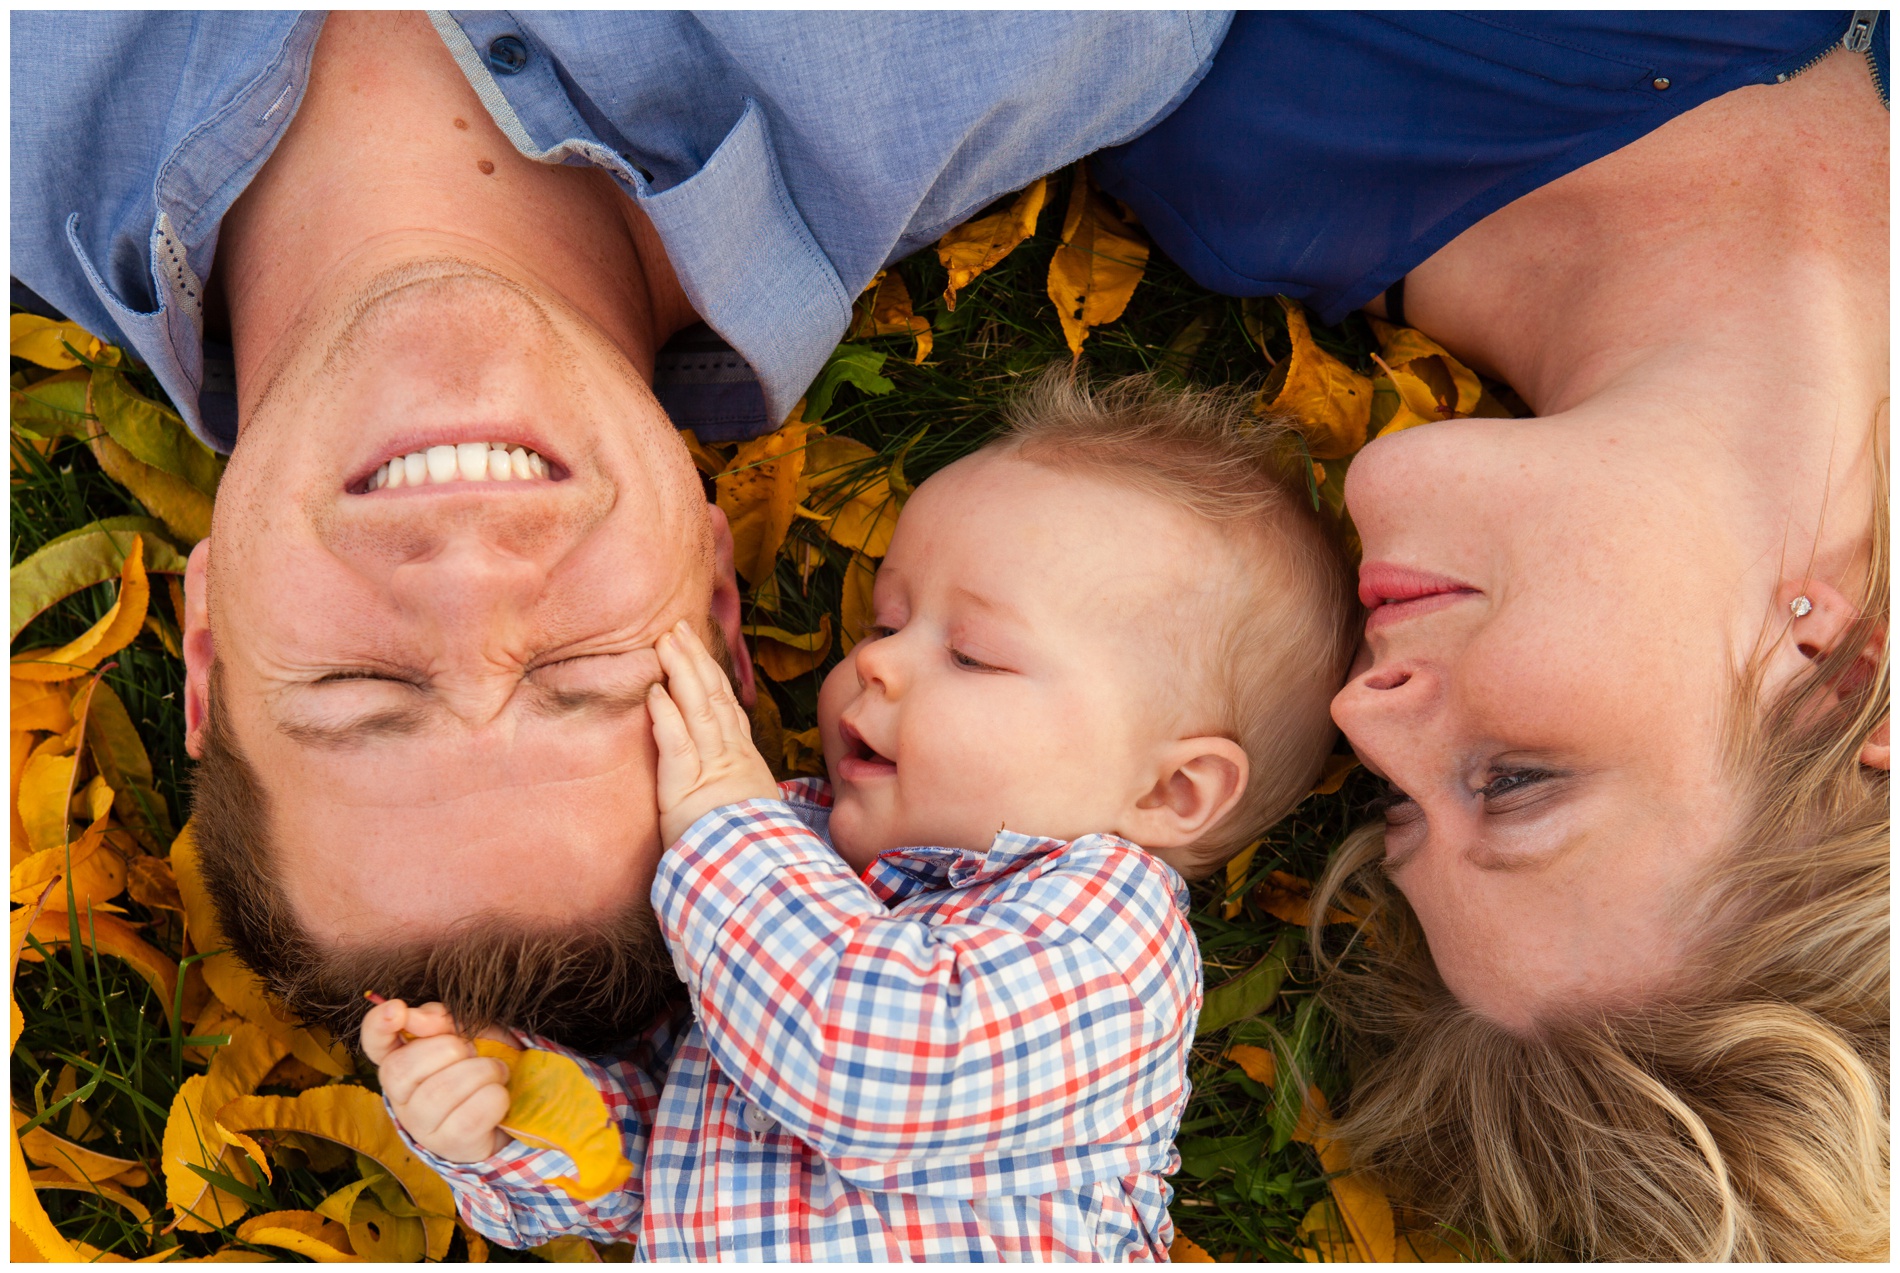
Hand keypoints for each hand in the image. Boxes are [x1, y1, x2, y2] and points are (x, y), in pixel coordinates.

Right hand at [360, 999, 511, 1163]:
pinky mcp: (450, 1146)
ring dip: (480, 1072)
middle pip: (402, 1069)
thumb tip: (419, 1018)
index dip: (378, 1025)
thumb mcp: (468, 1030)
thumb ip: (442, 1019)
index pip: (374, 1042)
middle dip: (448, 1049)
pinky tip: (498, 1093)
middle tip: (473, 1050)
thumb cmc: (481, 1062)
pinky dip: (495, 1096)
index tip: (398, 1009)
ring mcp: (422, 1127)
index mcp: (401, 1062)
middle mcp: (401, 1098)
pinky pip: (470, 1117)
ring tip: (495, 1070)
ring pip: (439, 1093)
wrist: (513, 1105)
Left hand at [649, 620, 779, 844]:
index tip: (700, 653)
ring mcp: (714, 770)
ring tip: (666, 641)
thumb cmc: (751, 856)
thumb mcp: (751, 816)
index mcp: (744, 765)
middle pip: (714, 698)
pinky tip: (654, 691)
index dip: (713, 678)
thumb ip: (738, 795)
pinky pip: (678, 745)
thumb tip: (734, 793)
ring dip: (682, 673)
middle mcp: (732, 759)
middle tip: (678, 628)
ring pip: (699, 710)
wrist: (756, 879)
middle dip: (696, 660)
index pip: (727, 711)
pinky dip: (666, 716)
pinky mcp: (689, 789)